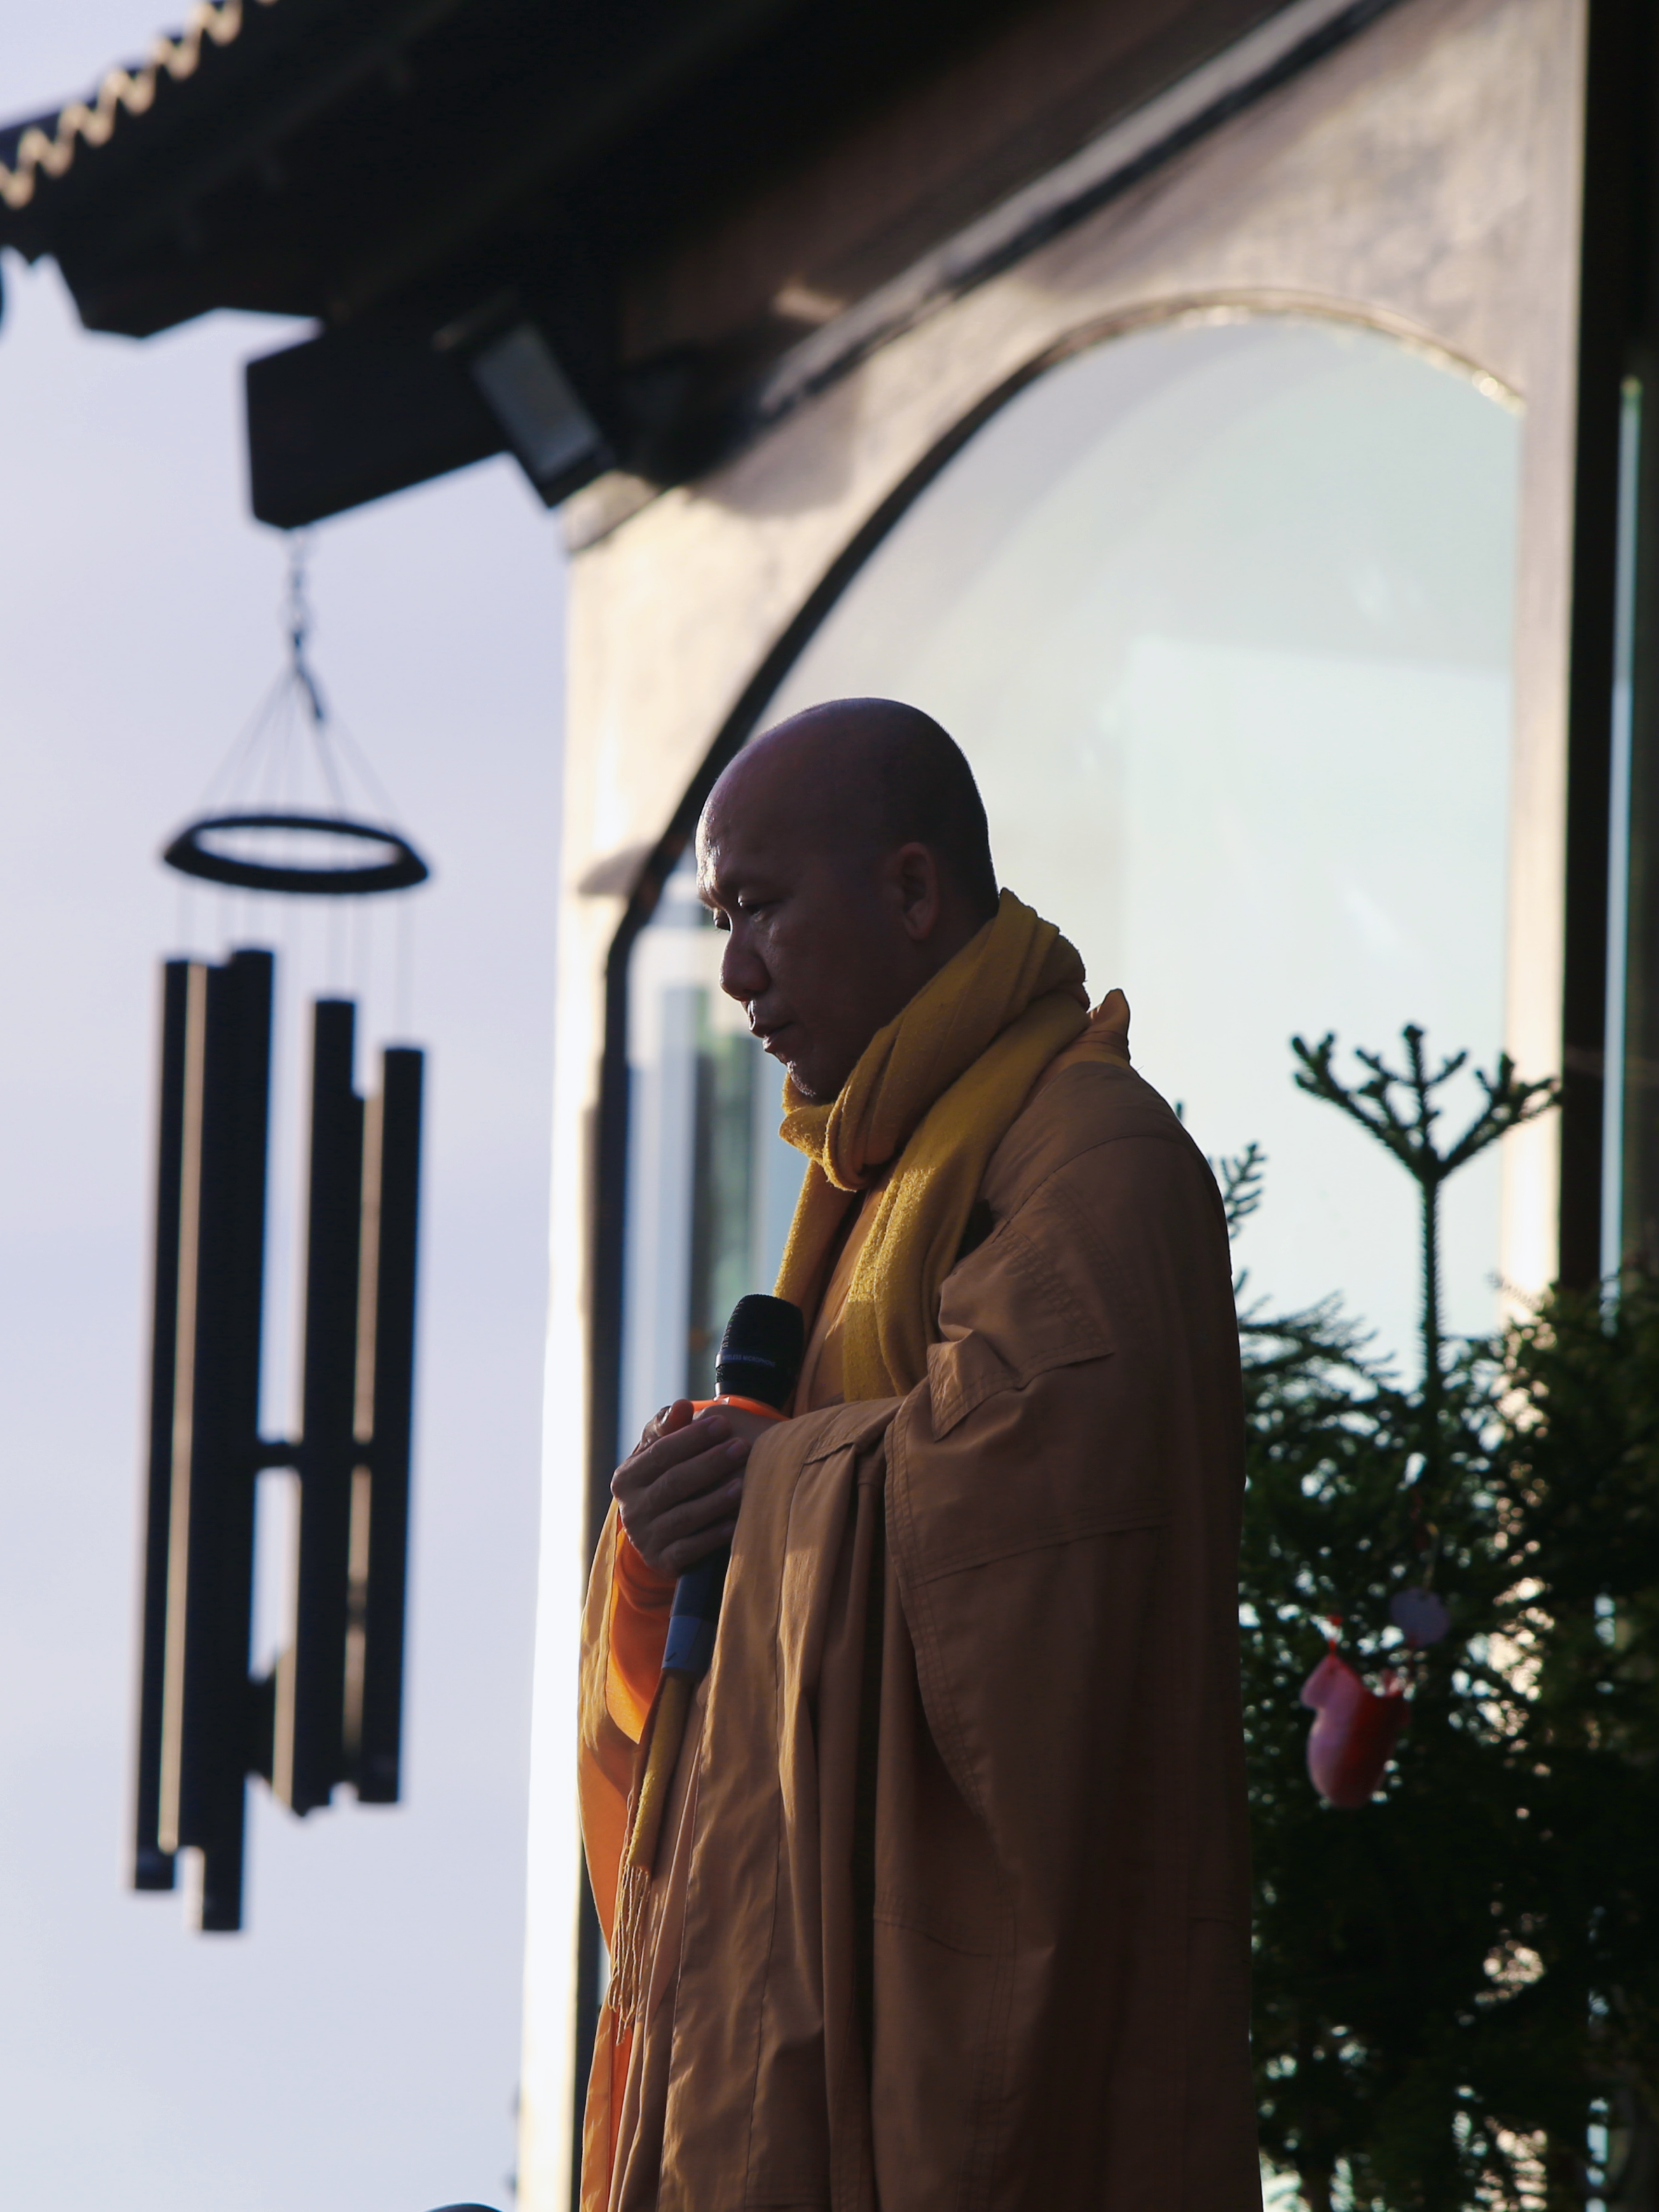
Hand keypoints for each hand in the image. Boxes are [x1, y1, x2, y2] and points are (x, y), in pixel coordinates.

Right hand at [612, 1399, 776, 1576]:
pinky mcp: (662, 1562)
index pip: (660, 1453)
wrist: (661, 1535)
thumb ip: (669, 1428)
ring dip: (715, 1500)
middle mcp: (630, 1510)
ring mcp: (645, 1539)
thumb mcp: (661, 1454)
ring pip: (683, 1517)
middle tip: (742, 1447)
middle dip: (710, 1463)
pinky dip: (713, 1536)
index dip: (693, 1437)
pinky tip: (735, 1523)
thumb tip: (681, 1406)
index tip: (724, 1422)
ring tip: (744, 1483)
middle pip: (673, 1483)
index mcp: (626, 1478)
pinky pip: (690, 1549)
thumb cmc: (666, 1480)